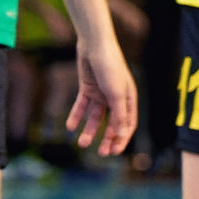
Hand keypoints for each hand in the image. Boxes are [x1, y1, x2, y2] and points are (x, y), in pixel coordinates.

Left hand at [69, 33, 138, 155]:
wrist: (94, 45)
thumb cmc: (110, 67)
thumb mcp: (116, 93)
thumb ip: (119, 114)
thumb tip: (121, 134)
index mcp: (128, 98)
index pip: (128, 124)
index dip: (122, 139)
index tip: (114, 152)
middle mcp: (116, 97)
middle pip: (112, 123)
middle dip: (107, 139)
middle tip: (101, 153)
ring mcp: (101, 93)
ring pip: (96, 117)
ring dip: (90, 130)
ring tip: (81, 143)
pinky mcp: (88, 88)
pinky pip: (82, 106)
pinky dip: (77, 116)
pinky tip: (70, 127)